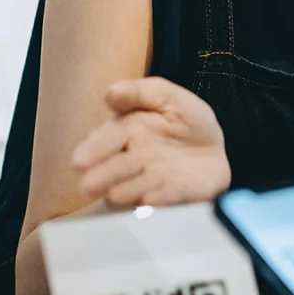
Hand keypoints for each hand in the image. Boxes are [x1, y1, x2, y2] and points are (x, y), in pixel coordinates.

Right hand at [73, 77, 230, 207]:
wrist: (214, 146)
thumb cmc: (184, 120)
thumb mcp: (167, 96)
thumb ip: (139, 92)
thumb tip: (110, 93)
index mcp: (127, 132)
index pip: (106, 140)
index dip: (93, 150)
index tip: (79, 161)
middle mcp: (135, 160)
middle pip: (116, 168)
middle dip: (103, 176)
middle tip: (88, 186)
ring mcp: (155, 180)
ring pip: (136, 186)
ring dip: (126, 191)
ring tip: (114, 196)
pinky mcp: (176, 194)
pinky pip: (169, 197)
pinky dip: (160, 200)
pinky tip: (151, 202)